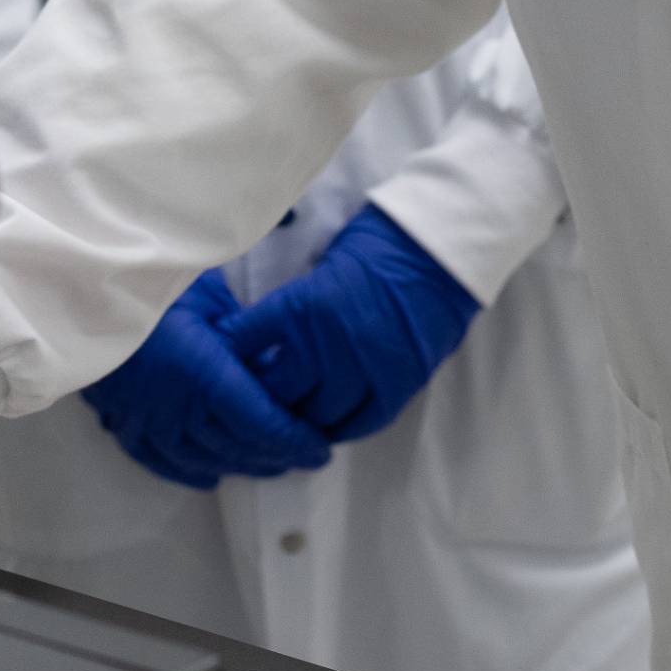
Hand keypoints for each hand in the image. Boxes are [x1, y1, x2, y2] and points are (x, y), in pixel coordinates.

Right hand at [82, 268, 332, 488]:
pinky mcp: (121, 423)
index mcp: (203, 375)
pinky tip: (212, 475)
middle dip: (277, 455)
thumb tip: (275, 367)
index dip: (295, 440)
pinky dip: (189, 471)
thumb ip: (244, 339)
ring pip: (203, 459)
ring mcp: (145, 420)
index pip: (261, 423)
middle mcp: (176, 408)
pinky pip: (159, 460)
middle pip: (238, 447)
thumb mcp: (212, 301)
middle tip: (305, 454)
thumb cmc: (154, 284)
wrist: (80, 294)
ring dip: (241, 465)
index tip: (322, 448)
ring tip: (271, 464)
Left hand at [224, 204, 480, 444]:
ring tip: (290, 413)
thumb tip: (259, 337)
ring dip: (298, 416)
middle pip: (276, 391)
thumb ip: (292, 305)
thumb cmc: (381, 243)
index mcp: (303, 304)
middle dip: (260, 393)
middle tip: (254, 393)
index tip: (225, 360)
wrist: (444, 246)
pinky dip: (337, 427)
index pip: (243, 346)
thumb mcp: (321, 264)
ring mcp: (367, 368)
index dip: (229, 356)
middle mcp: (330, 342)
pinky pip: (358, 423)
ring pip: (315, 415)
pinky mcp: (399, 384)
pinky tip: (326, 423)